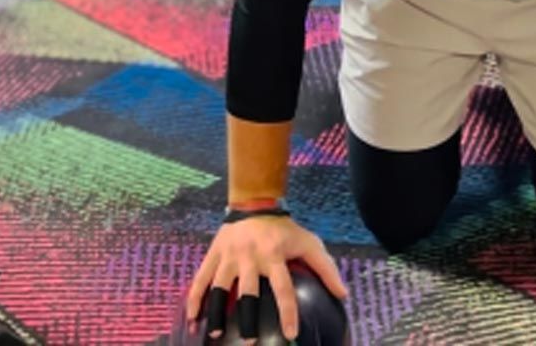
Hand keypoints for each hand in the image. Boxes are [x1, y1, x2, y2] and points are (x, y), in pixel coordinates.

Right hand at [184, 215, 346, 341]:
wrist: (253, 203)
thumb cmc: (284, 229)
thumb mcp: (309, 242)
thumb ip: (326, 268)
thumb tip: (343, 294)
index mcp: (273, 256)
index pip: (283, 289)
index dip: (287, 312)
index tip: (290, 334)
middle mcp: (249, 257)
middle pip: (247, 292)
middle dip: (246, 318)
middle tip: (249, 341)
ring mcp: (228, 256)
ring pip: (219, 287)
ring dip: (216, 311)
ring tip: (215, 334)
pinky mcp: (213, 254)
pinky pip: (201, 278)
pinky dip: (195, 299)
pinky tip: (192, 319)